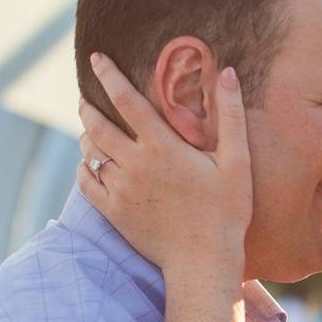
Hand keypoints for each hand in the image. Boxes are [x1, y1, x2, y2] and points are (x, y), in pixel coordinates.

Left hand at [77, 53, 251, 272]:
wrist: (203, 262)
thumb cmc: (226, 210)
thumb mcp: (236, 160)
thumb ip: (230, 114)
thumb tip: (227, 72)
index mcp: (162, 147)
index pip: (127, 101)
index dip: (109, 76)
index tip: (96, 58)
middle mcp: (135, 165)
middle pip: (97, 125)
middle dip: (88, 105)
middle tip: (85, 94)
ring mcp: (120, 191)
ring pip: (89, 154)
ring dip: (86, 136)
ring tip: (89, 127)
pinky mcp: (113, 213)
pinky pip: (86, 184)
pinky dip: (84, 168)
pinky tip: (90, 164)